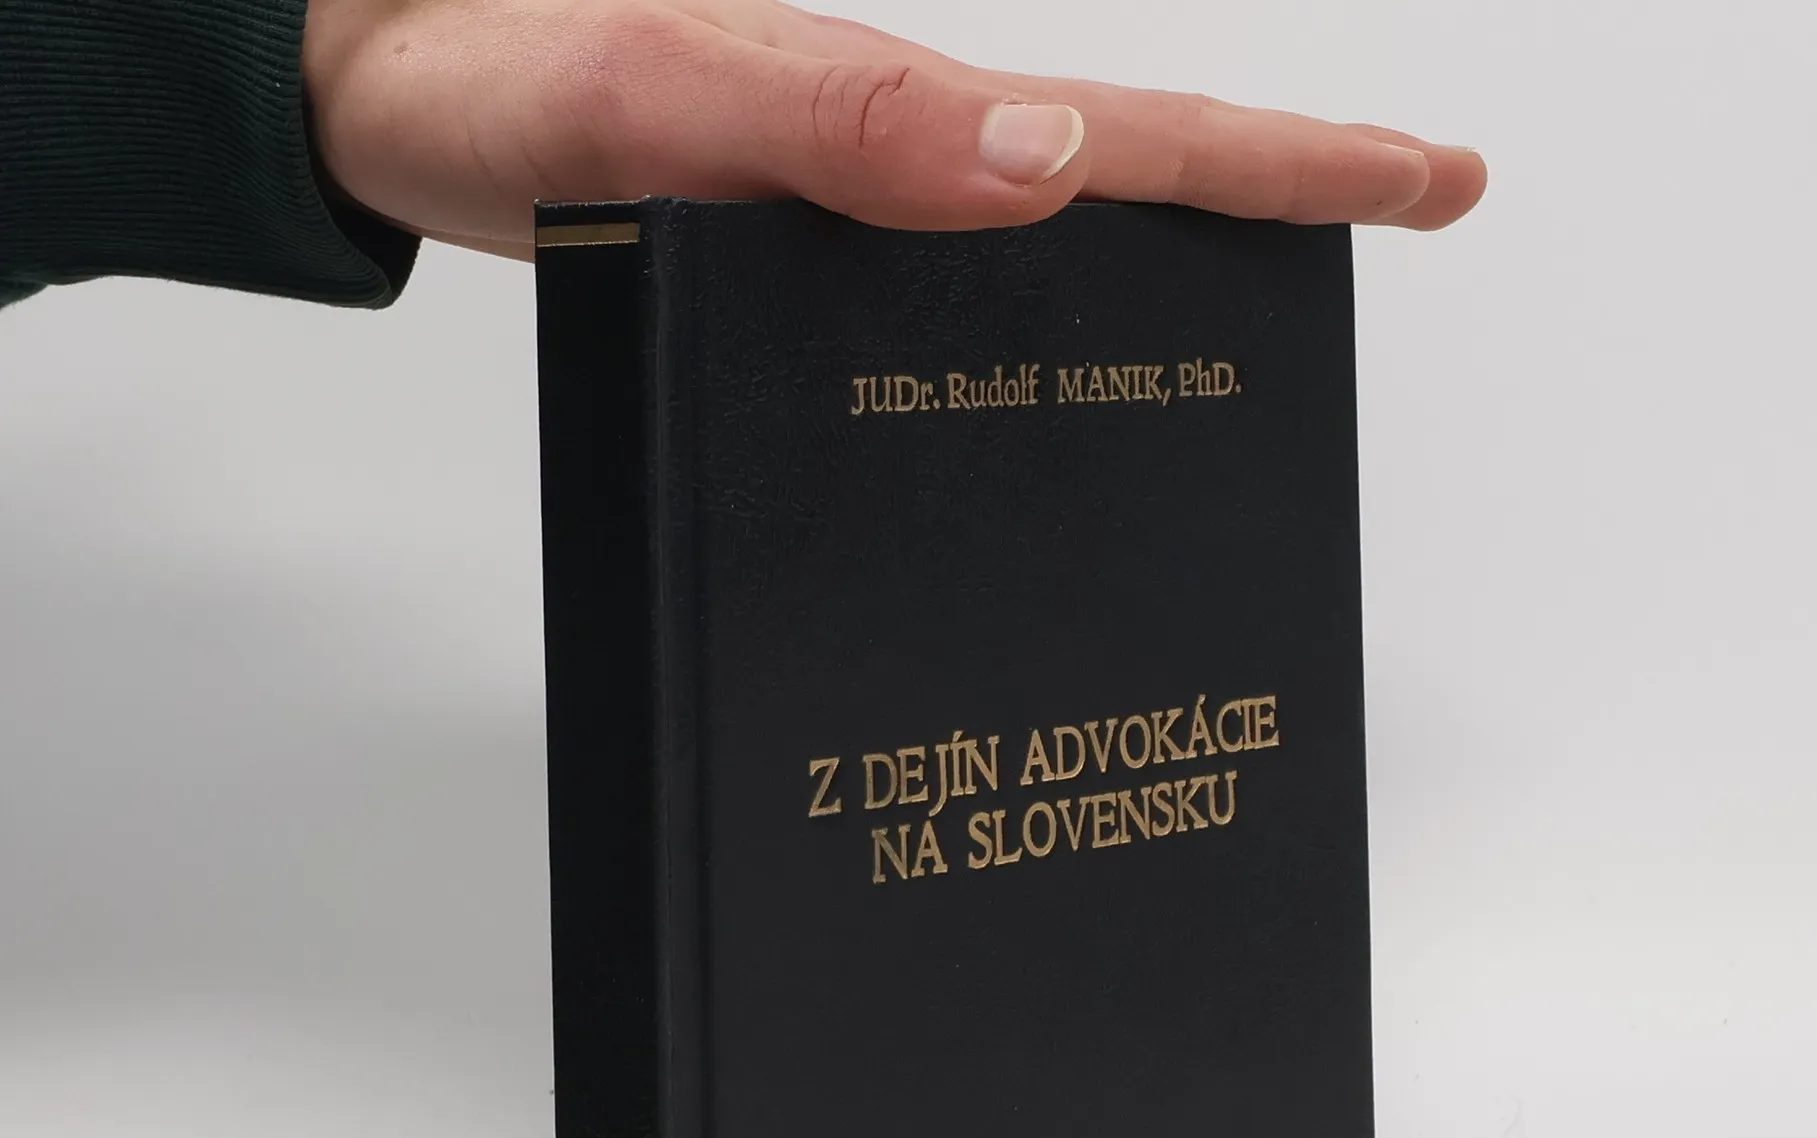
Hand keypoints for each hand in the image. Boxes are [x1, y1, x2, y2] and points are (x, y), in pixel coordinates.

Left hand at [303, 0, 1485, 258]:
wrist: (376, 84)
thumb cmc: (488, 86)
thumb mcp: (652, 102)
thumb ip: (831, 122)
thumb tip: (1049, 155)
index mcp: (898, 123)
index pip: (1141, 141)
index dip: (1294, 162)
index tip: (1434, 176)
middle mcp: (896, 161)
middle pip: (1129, 175)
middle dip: (1281, 198)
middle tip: (1412, 210)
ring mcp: (852, 206)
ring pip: (1052, 235)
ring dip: (1176, 262)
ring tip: (1270, 311)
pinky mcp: (798, 245)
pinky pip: (953, 284)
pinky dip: (1037, 318)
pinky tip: (1048, 369)